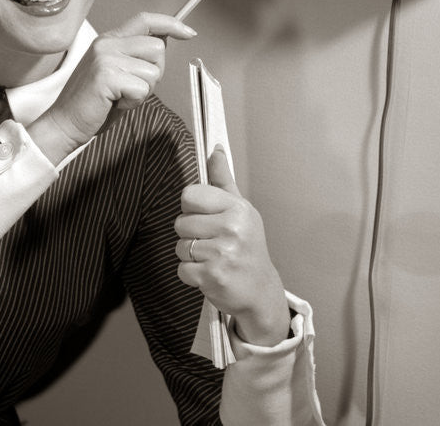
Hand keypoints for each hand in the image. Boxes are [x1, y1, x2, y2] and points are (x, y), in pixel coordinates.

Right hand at [28, 12, 195, 162]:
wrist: (65, 123)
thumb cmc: (94, 103)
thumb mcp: (117, 73)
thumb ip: (136, 56)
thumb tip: (162, 42)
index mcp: (109, 40)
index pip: (145, 20)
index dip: (170, 24)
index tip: (188, 33)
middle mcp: (107, 43)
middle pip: (157, 49)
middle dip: (154, 73)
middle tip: (131, 88)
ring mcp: (106, 57)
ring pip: (153, 71)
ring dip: (143, 91)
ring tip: (120, 96)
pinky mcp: (106, 75)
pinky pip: (142, 89)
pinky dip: (134, 102)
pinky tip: (115, 103)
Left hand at [174, 151, 289, 346]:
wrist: (259, 289)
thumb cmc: (247, 246)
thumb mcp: (240, 209)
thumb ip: (222, 180)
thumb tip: (215, 149)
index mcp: (237, 208)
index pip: (189, 195)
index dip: (192, 208)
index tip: (206, 217)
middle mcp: (232, 229)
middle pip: (181, 222)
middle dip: (190, 233)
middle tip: (211, 241)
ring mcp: (222, 254)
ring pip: (179, 247)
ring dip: (190, 255)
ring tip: (211, 257)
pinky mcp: (212, 277)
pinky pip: (182, 269)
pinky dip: (191, 274)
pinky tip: (209, 272)